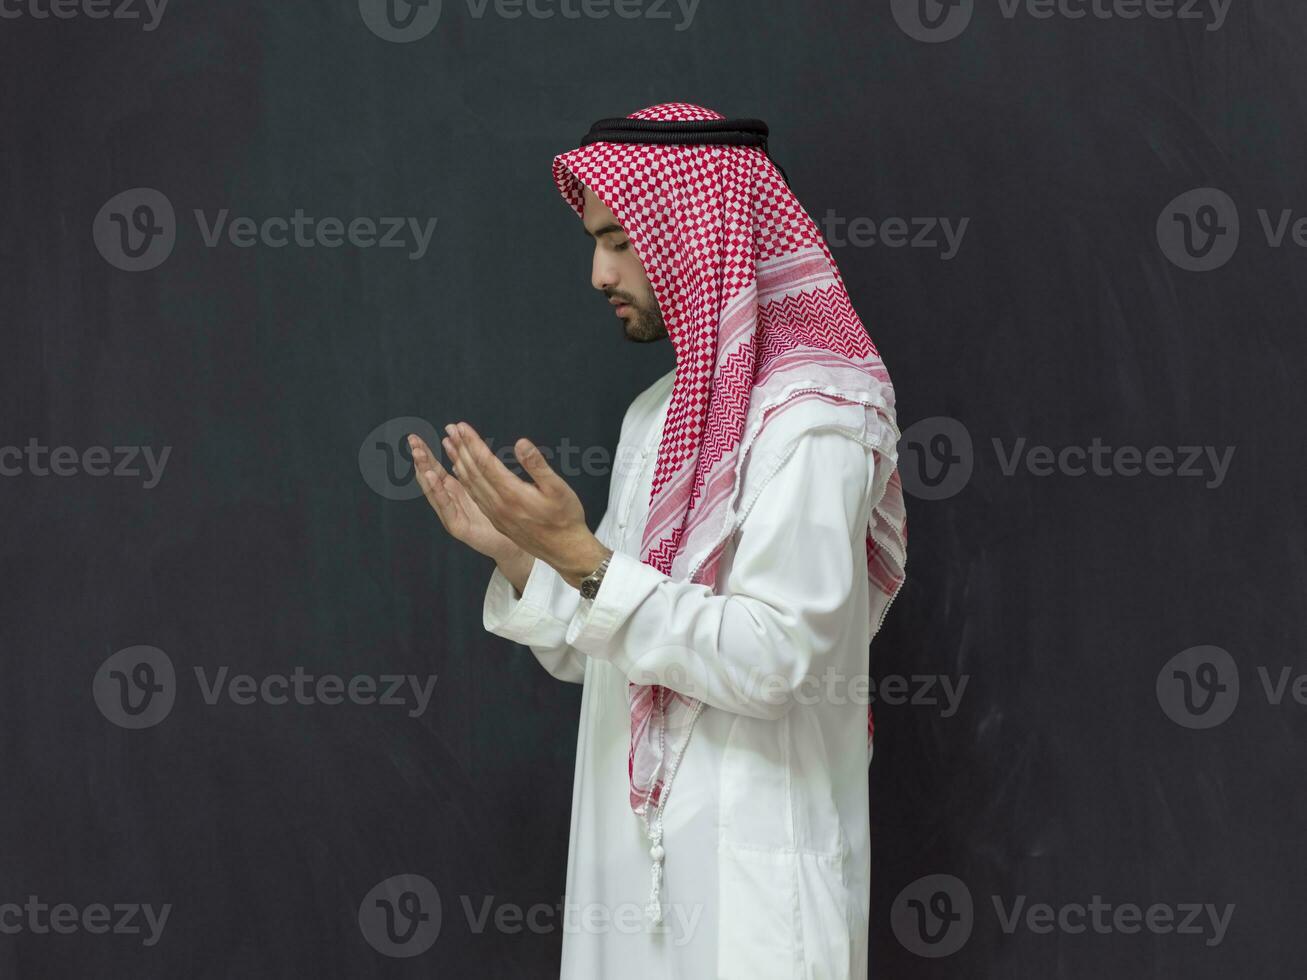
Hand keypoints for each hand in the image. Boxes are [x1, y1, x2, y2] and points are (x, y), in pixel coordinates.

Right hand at [407, 431, 521, 563]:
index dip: (425, 453)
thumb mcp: (483, 486)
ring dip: (425, 472)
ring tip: (418, 455)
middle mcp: (449, 502)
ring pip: (435, 490)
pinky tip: (431, 476)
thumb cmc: (499, 514)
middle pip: (431, 477)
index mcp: (454, 490)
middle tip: (412, 440)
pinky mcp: (457, 527)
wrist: (510, 542)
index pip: (435, 468)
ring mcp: (450, 515)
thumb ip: (470, 468)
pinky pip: (446, 507)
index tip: (414, 437)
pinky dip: (438, 491)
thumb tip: (459, 445)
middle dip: (421, 458)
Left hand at [437, 421, 609, 587]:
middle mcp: (499, 505)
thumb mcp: (559, 489)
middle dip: (461, 448)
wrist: (565, 551)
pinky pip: (475, 497)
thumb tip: (521, 443)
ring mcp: (496, 515)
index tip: (462, 427)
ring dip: (458, 463)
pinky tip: (461, 471)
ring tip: (449, 445)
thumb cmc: (566, 518)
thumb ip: (537, 465)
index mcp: (512, 494)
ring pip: (470, 485)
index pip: (485, 463)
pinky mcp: (497, 521)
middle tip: (450, 429)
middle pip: (473, 472)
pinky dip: (465, 480)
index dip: (472, 443)